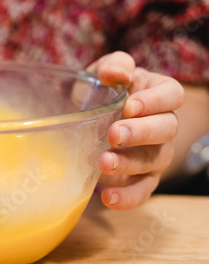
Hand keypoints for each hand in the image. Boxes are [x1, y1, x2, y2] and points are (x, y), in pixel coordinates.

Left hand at [88, 52, 184, 209]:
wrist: (93, 117)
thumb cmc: (105, 89)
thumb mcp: (105, 71)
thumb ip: (114, 66)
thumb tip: (114, 73)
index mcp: (159, 93)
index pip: (171, 95)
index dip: (154, 101)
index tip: (130, 105)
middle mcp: (163, 125)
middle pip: (166, 129)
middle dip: (140, 133)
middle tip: (114, 134)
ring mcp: (156, 153)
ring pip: (153, 160)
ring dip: (129, 163)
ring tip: (104, 163)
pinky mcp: (143, 178)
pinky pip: (142, 190)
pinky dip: (128, 197)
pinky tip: (108, 198)